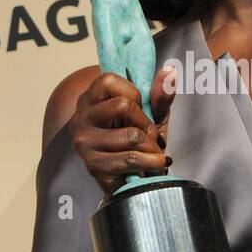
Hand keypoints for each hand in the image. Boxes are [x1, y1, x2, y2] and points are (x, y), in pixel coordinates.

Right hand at [70, 64, 177, 195]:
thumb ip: (159, 94)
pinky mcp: (93, 166)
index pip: (108, 80)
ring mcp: (84, 143)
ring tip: (153, 152)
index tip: (139, 108)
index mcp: (90, 99)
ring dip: (152, 147)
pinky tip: (155, 163)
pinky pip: (131, 159)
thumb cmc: (137, 142)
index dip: (133, 93)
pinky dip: (152, 162)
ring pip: (131, 135)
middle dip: (146, 123)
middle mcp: (81, 118)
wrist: (130, 180)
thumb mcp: (151, 115)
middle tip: (149, 135)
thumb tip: (170, 71)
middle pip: (123, 105)